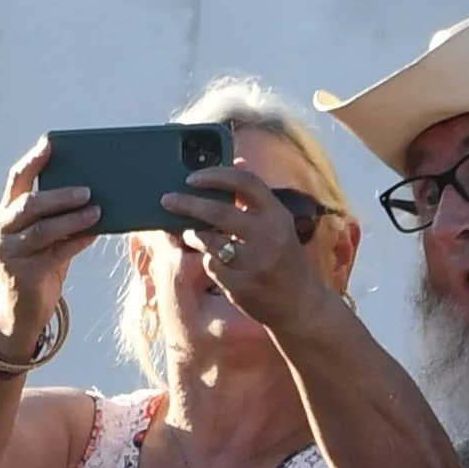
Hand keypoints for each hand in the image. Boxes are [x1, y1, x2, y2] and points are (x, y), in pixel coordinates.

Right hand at [0, 136, 99, 350]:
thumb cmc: (41, 264)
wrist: (23, 309)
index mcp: (7, 213)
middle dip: (60, 195)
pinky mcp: (24, 273)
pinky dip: (76, 242)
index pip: (17, 179)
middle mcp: (3, 229)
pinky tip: (94, 235)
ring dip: (72, 218)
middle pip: (30, 204)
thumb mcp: (46, 237)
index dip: (33, 160)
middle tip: (88, 189)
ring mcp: (10, 252)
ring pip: (43, 229)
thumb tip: (94, 194)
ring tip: (97, 211)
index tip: (50, 144)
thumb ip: (58, 216)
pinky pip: (55, 253)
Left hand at [159, 164, 331, 328]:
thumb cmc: (285, 259)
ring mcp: (254, 262)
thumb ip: (255, 200)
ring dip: (193, 235)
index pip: (246, 182)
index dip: (217, 175)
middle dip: (188, 204)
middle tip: (167, 200)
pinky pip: (211, 265)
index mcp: (278, 215)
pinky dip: (208, 260)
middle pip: (218, 212)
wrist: (300, 305)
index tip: (193, 177)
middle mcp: (268, 236)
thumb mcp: (279, 226)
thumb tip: (236, 162)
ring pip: (209, 241)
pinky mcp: (241, 285)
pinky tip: (216, 262)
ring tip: (190, 233)